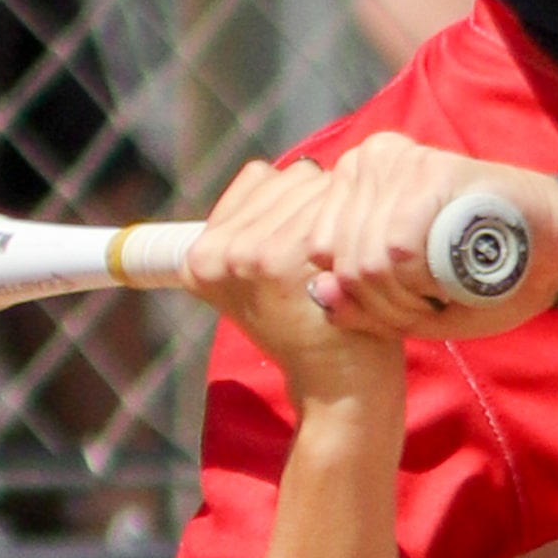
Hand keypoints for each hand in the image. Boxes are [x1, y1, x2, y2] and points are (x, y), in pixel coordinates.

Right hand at [186, 159, 406, 412]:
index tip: (304, 248)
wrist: (337, 388)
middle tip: (327, 262)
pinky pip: (337, 204)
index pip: (259, 178)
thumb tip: (293, 169)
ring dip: (342, 214)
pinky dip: (358, 225)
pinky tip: (356, 264)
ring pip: (315, 188)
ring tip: (341, 264)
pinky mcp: (289, 258)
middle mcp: (218, 252)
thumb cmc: (310, 327)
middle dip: (319, 207)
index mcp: (199, 257)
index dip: (294, 205)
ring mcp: (252, 254)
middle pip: (289, 179)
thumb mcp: (257, 283)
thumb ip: (256, 226)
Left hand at [259, 133, 557, 341]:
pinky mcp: (430, 171)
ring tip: (443, 289)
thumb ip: (357, 296)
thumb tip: (316, 292)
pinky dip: (423, 285)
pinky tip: (453, 278)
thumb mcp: (408, 292)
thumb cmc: (480, 271)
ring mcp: (398, 162)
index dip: (360, 293)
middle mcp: (368, 158)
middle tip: (431, 300)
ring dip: (405, 300)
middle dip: (384, 303)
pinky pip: (396, 254)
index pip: (320, 249)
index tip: (408, 299)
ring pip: (365, 263)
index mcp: (355, 177)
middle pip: (341, 260)